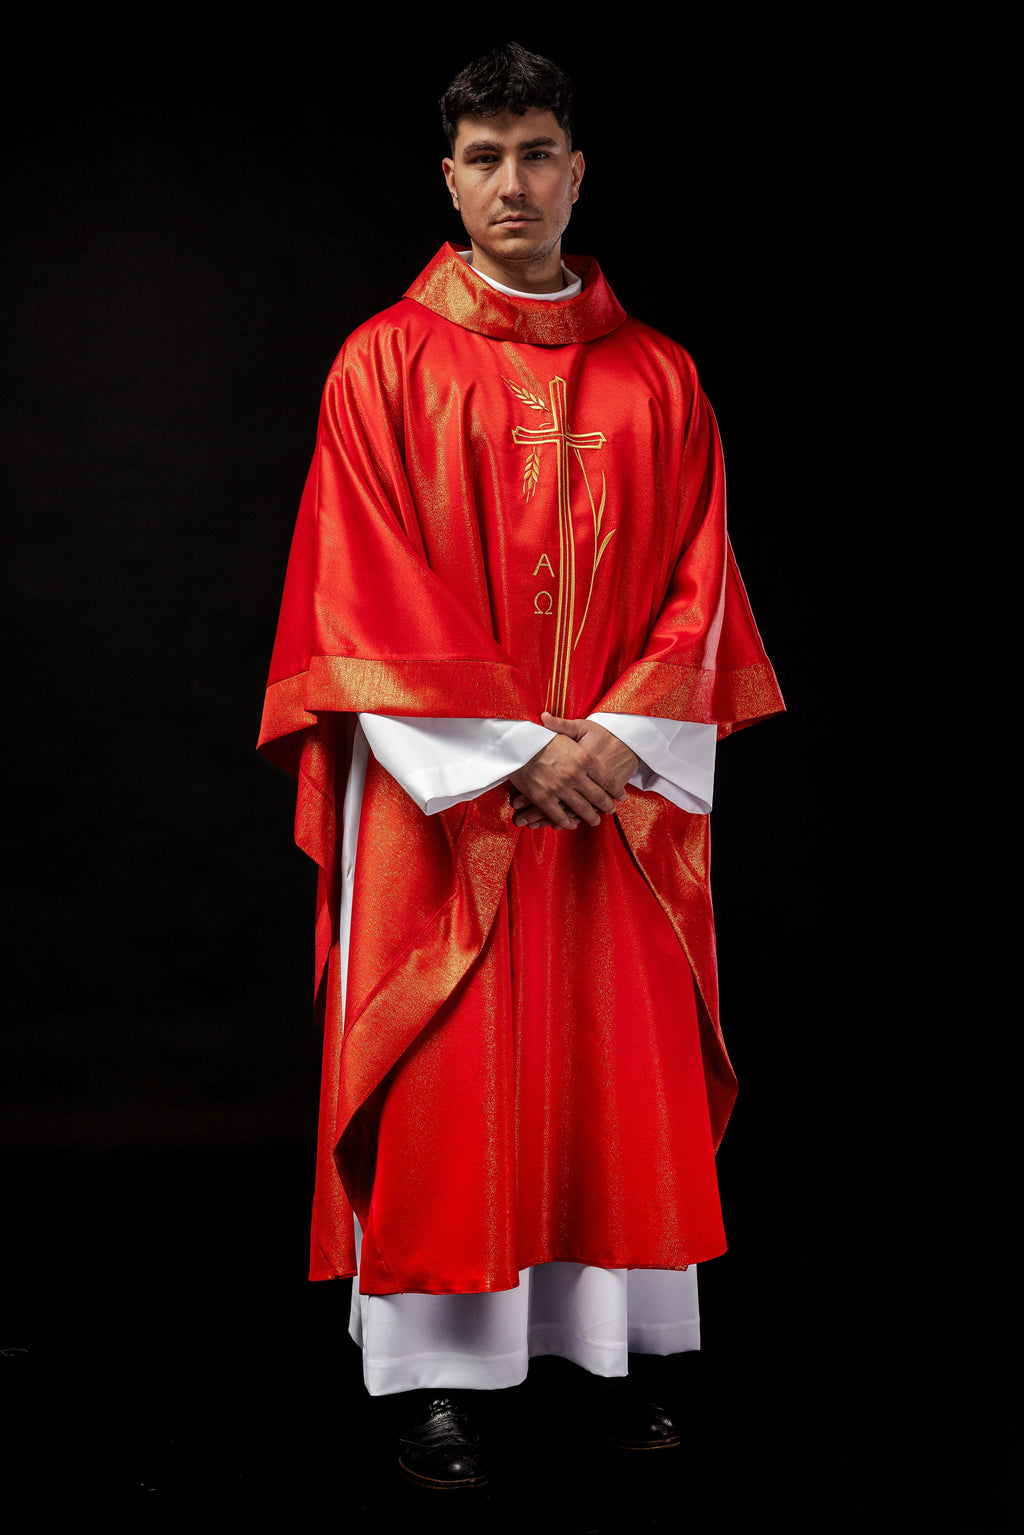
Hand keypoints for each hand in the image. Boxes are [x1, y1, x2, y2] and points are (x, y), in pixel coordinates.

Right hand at [508, 712, 638, 829]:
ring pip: (581, 809)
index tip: (621, 795)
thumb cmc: (541, 736)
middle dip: (606, 805)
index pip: (607, 778)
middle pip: (598, 796)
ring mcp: (560, 788)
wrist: (514, 743)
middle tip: (611, 810)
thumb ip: (590, 748)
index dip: (616, 789)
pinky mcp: (544, 798)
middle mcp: (575, 775)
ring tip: (595, 820)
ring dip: (590, 817)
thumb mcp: (566, 732)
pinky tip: (572, 824)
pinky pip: (560, 815)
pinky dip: (567, 822)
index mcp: (584, 758)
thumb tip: (595, 739)